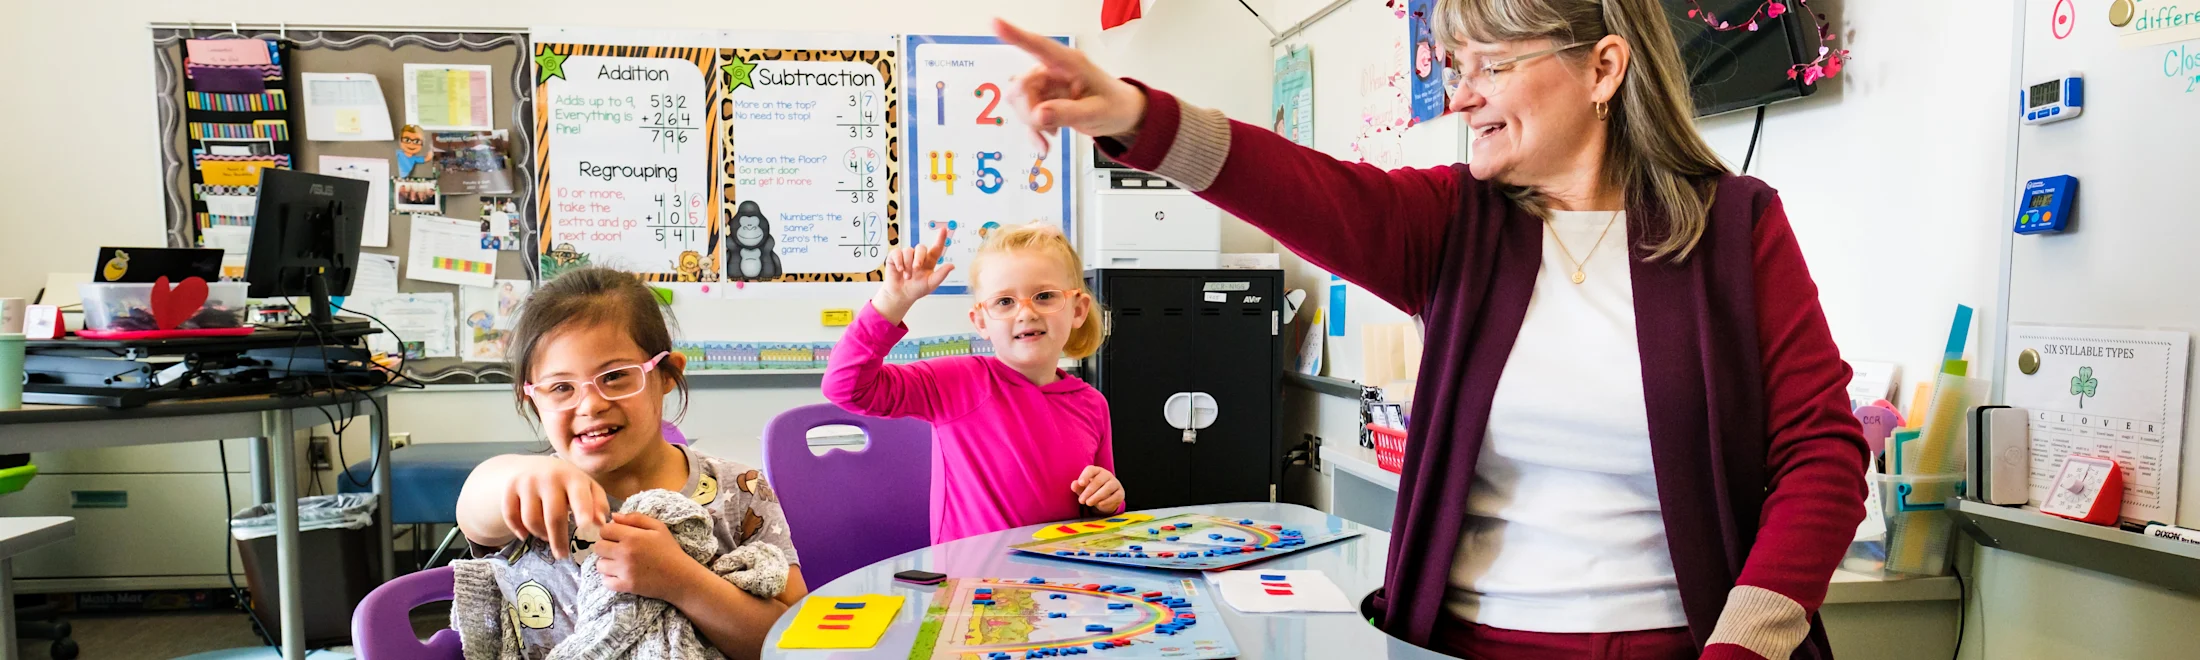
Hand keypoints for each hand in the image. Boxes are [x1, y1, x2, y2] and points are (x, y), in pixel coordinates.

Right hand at [500, 457, 609, 559]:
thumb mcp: (587, 487)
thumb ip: (598, 503)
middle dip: (558, 540)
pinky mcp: (510, 487)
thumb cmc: (567, 482)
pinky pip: (510, 515)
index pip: (579, 496)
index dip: (583, 511)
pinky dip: (517, 529)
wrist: (533, 465)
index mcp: (572, 477)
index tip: (586, 526)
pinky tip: (525, 535)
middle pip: (553, 516)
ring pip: (531, 519)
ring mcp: (527, 482)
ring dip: (540, 534)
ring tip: (547, 536)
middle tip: (562, 556)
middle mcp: (549, 477)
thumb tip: (601, 523)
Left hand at [596, 512, 709, 601]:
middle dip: (605, 547)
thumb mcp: (658, 527)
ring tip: (619, 563)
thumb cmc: (669, 550)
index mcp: (632, 536)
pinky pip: (605, 581)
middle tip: (617, 550)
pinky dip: (610, 579)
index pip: (604, 530)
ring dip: (607, 563)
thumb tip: (614, 516)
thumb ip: (636, 518)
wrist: (680, 577)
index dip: (609, 532)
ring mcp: (624, 570)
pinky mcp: (625, 585)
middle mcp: (625, 552)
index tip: (617, 536)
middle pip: (598, 547)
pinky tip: (620, 575)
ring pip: (599, 565)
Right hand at [870, 226, 954, 322]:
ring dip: (907, 264)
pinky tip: (899, 269)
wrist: (901, 295)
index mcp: (929, 262)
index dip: (941, 238)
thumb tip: (952, 266)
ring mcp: (907, 256)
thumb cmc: (916, 289)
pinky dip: (898, 261)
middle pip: (921, 247)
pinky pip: (897, 253)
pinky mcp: (895, 257)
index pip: (936, 248)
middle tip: (916, 268)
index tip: (944, 229)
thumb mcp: (931, 284)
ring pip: (908, 251)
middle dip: (919, 257)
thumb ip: (941, 274)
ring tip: (907, 276)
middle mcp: (918, 257)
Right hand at [993, 19, 1148, 153]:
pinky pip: (1027, 115)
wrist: (1124, 116)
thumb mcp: (1095, 112)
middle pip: (1023, 86)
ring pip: (1021, 102)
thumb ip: (1067, 113)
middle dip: (1029, 110)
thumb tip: (1039, 114)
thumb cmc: (1115, 105)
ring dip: (1032, 123)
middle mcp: (1053, 71)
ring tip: (1053, 134)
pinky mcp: (1044, 101)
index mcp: (1069, 63)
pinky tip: (1046, 143)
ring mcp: (1047, 86)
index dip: (1015, 36)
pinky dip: (1034, 131)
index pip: (1038, 46)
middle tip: (1047, 127)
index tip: (995, 24)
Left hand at [1071, 466, 1124, 512]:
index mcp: (1097, 471)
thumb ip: (1078, 487)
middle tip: (1081, 500)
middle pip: (1098, 480)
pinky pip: (1114, 496)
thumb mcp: (1084, 489)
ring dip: (1096, 496)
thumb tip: (1074, 485)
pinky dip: (1106, 501)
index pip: (1091, 470)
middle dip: (1088, 491)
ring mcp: (1115, 483)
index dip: (1085, 476)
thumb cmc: (1093, 491)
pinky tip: (1099, 504)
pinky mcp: (1120, 493)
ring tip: (1088, 503)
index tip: (1080, 483)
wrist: (1106, 499)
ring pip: (1107, 488)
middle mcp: (1107, 475)